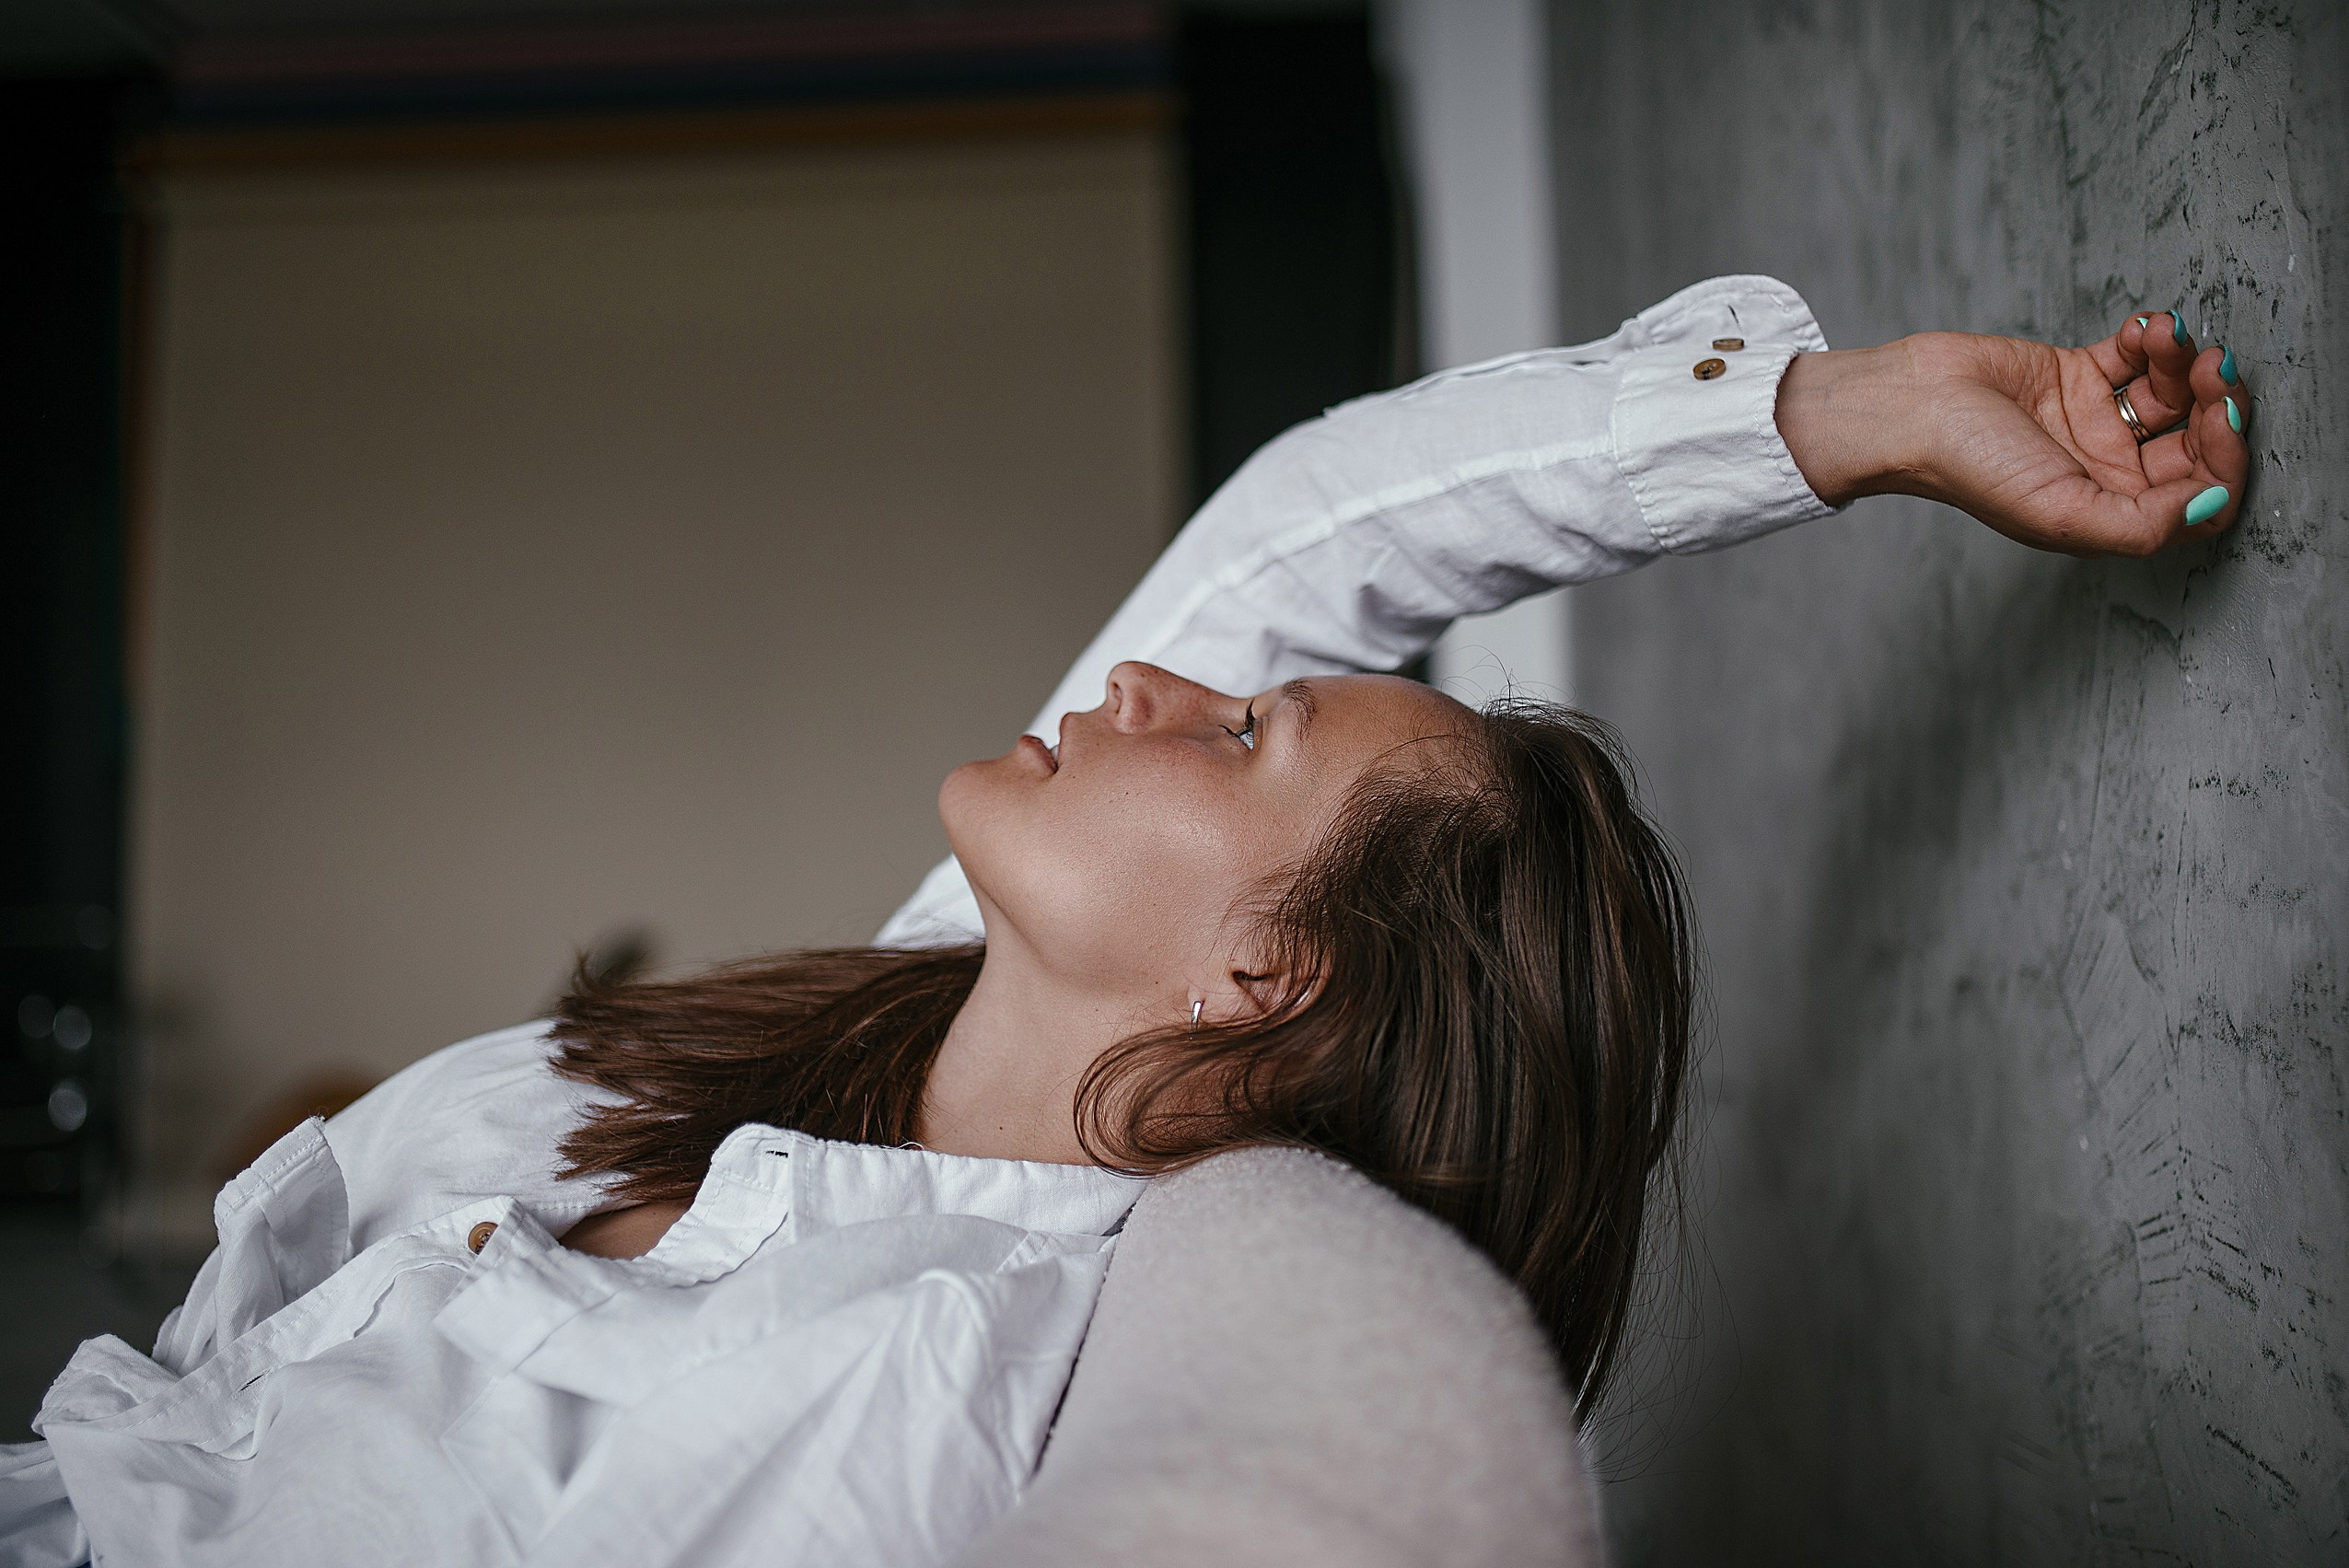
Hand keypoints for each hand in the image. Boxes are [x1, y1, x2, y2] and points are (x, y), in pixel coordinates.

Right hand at [1777, 310, 2250, 556]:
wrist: (1906, 406)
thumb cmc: (1965, 466)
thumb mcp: (2058, 513)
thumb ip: (2140, 524)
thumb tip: (2211, 504)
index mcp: (2107, 512)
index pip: (2201, 497)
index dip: (2228, 461)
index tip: (2225, 420)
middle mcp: (2108, 470)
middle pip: (2198, 442)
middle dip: (2219, 403)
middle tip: (2214, 370)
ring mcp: (2095, 422)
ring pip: (2176, 393)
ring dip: (2185, 360)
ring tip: (2168, 337)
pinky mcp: (2076, 375)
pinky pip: (2137, 357)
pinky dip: (2152, 338)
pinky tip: (2141, 329)